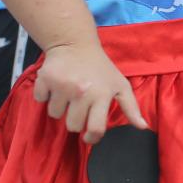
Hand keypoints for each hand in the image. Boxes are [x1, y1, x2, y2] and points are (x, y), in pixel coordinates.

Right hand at [31, 39, 148, 143]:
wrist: (75, 44)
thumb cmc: (100, 68)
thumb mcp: (120, 86)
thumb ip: (131, 108)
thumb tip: (143, 127)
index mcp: (102, 95)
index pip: (96, 129)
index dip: (92, 137)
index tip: (88, 136)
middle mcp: (82, 92)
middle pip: (73, 126)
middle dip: (75, 120)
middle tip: (78, 106)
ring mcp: (62, 86)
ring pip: (55, 114)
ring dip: (60, 107)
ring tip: (68, 92)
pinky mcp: (45, 79)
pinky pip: (40, 99)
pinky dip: (45, 94)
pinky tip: (55, 84)